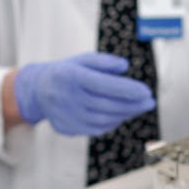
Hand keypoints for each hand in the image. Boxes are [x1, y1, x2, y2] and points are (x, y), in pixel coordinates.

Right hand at [12, 52, 155, 136]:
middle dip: (132, 104)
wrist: (38, 91)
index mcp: (71, 76)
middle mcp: (67, 97)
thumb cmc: (68, 72)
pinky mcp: (68, 128)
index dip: (127, 89)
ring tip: (140, 107)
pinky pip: (96, 129)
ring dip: (125, 114)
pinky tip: (123, 114)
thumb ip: (104, 61)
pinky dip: (113, 122)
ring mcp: (66, 115)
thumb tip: (125, 67)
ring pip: (103, 120)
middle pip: (106, 105)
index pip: (104, 85)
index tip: (147, 91)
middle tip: (150, 101)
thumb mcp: (83, 59)